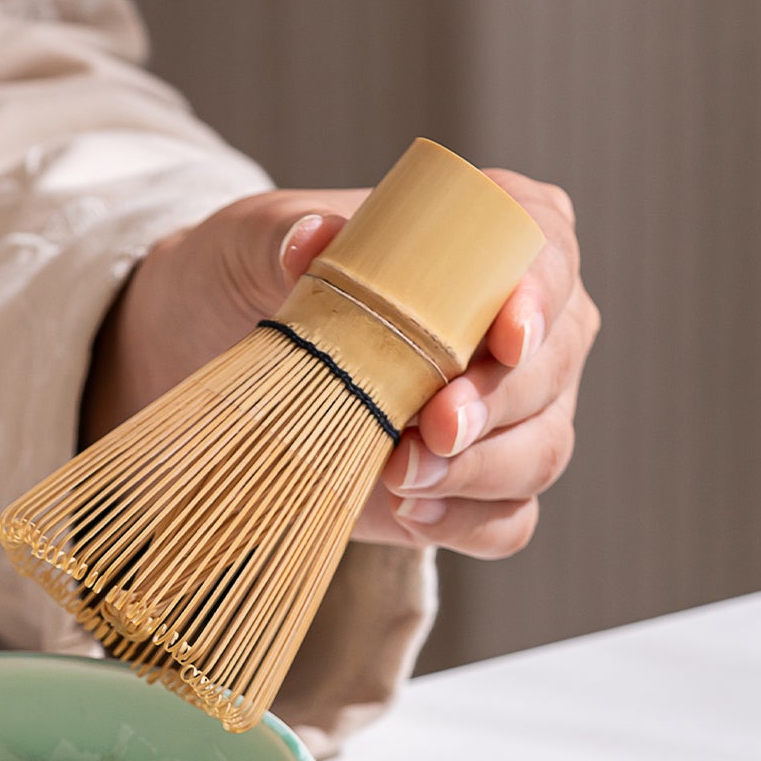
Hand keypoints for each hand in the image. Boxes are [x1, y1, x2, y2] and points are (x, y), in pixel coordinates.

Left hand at [83, 172, 598, 559]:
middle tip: (432, 428)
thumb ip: (281, 237)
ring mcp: (509, 415)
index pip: (547, 260)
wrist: (209, 352)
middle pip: (551, 368)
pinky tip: (409, 514)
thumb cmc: (249, 280)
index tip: (505, 334)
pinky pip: (507, 520)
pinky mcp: (473, 490)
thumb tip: (308, 241)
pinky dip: (464, 523)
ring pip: (541, 450)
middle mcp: (524, 327)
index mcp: (494, 238)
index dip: (538, 298)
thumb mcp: (249, 244)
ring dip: (478, 473)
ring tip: (401, 477)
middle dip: (497, 406)